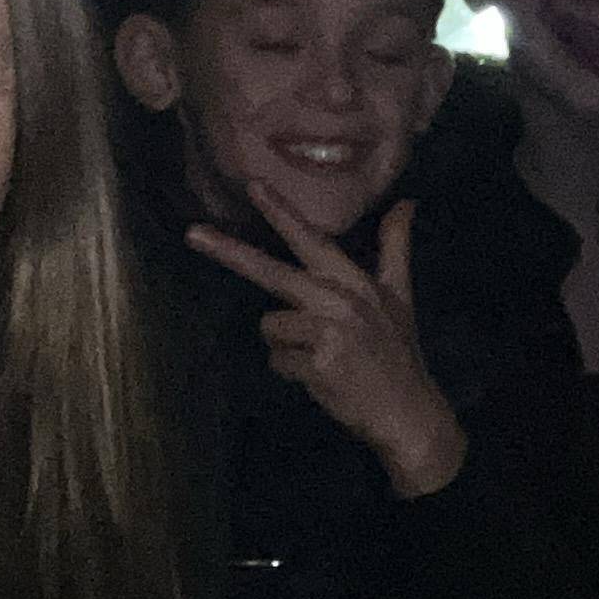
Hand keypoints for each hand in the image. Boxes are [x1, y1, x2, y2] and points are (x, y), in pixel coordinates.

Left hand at [184, 194, 468, 498]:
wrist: (407, 412)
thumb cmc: (397, 353)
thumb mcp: (401, 296)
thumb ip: (396, 247)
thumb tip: (407, 202)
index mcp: (355, 281)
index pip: (313, 239)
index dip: (282, 212)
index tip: (253, 185)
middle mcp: (339, 300)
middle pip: (271, 271)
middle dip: (229, 252)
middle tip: (192, 234)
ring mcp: (328, 332)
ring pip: (270, 326)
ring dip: (285, 345)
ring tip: (319, 357)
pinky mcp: (317, 364)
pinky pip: (277, 360)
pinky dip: (290, 372)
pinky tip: (319, 379)